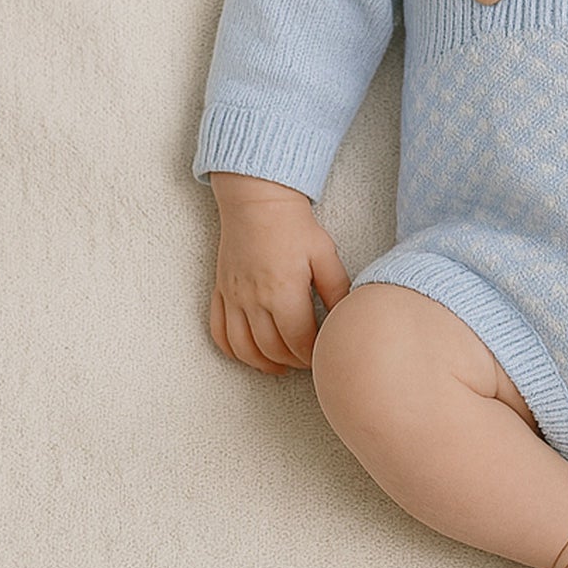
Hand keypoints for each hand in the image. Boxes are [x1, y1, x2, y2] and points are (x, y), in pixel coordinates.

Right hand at [209, 173, 350, 374]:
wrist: (258, 201)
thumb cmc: (295, 226)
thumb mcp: (325, 254)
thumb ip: (336, 288)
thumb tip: (347, 314)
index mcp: (283, 293)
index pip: (298, 341)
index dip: (312, 354)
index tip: (323, 355)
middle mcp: (254, 301)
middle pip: (272, 349)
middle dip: (292, 361)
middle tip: (308, 360)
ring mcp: (233, 299)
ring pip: (244, 348)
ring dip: (263, 363)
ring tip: (283, 365)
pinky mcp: (220, 292)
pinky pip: (219, 333)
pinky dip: (233, 351)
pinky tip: (250, 354)